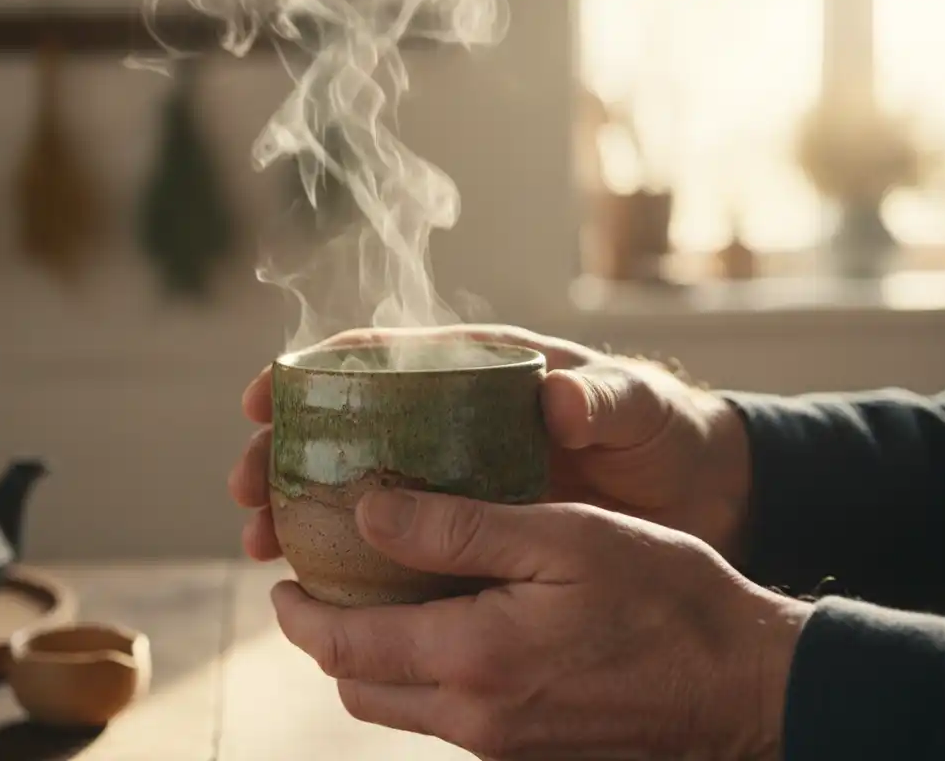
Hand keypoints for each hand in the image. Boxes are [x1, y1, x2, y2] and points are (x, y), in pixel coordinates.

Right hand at [229, 325, 753, 562]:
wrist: (700, 497)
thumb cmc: (663, 433)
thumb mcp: (638, 408)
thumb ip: (604, 400)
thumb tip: (557, 399)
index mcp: (479, 372)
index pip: (379, 358)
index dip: (311, 373)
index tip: (262, 397)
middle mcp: (452, 422)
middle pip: (345, 427)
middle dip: (283, 452)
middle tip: (245, 488)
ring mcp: (455, 479)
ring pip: (357, 489)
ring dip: (301, 510)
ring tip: (261, 543)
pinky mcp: (468, 531)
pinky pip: (396, 544)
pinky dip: (353, 560)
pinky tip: (322, 586)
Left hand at [272, 490, 811, 759]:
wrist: (745, 685)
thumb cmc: (664, 597)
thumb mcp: (561, 536)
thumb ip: (456, 529)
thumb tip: (367, 512)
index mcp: (471, 660)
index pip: (343, 645)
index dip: (299, 611)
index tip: (282, 575)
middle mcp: (474, 718)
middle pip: (358, 685)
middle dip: (325, 637)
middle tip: (324, 581)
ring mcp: (501, 744)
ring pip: (397, 707)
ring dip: (372, 658)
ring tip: (379, 599)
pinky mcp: (528, 751)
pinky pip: (445, 718)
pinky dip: (422, 675)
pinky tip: (447, 626)